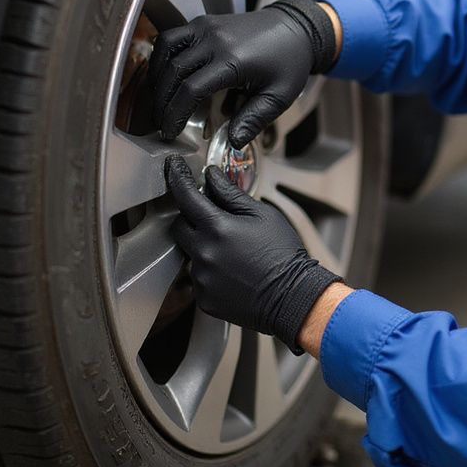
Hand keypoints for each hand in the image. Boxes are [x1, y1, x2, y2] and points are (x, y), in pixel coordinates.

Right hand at [149, 0, 336, 146]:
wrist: (296, 29)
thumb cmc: (289, 62)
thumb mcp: (278, 97)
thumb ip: (254, 120)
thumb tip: (232, 142)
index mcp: (234, 61)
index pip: (191, 90)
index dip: (175, 114)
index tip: (170, 132)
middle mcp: (215, 40)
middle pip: (173, 72)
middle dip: (163, 102)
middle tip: (161, 122)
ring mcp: (207, 27)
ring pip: (166, 50)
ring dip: (157, 77)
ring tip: (160, 101)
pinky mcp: (205, 22)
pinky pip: (173, 36)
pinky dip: (162, 56)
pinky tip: (166, 75)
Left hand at [164, 155, 343, 354]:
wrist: (293, 296)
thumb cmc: (283, 254)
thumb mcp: (262, 215)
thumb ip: (232, 194)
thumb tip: (213, 177)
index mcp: (217, 228)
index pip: (186, 197)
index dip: (177, 178)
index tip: (173, 168)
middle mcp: (203, 254)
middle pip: (179, 226)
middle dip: (192, 218)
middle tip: (216, 220)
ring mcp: (201, 279)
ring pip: (191, 254)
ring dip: (205, 248)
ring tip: (236, 254)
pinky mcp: (204, 298)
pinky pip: (200, 279)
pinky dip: (212, 272)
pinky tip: (234, 272)